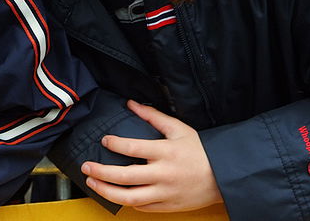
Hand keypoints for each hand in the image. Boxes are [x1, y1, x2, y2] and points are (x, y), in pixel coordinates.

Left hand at [81, 100, 222, 212]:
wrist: (224, 176)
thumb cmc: (200, 151)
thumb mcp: (178, 128)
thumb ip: (153, 116)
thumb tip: (131, 103)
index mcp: (165, 152)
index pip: (132, 148)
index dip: (114, 144)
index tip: (104, 140)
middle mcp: (163, 174)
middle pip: (124, 176)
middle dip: (100, 172)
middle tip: (86, 167)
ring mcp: (165, 192)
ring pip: (129, 197)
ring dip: (106, 191)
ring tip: (92, 183)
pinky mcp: (168, 205)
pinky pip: (142, 207)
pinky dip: (126, 202)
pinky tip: (116, 194)